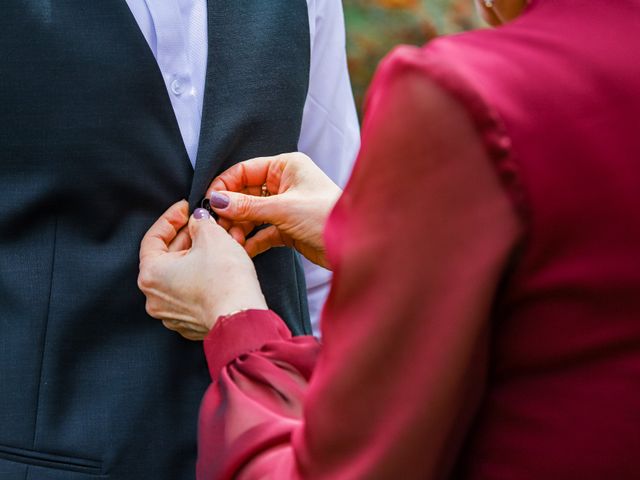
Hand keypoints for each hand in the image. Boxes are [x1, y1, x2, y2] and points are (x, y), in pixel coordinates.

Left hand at [138, 201, 267, 340]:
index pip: (153, 237)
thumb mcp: (212, 236)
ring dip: (198, 257)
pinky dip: (203, 277)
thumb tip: (198, 220)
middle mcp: (155, 297)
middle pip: (168, 257)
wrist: (242, 317)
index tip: (186, 209)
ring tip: (218, 243)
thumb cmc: (225, 280)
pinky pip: (192, 292)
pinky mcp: (190, 322)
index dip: (172, 218)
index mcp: (151, 274)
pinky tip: (220, 266)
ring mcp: (171, 313)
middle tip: (206, 224)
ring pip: (182, 275)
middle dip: (189, 237)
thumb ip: (200, 222)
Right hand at [207, 152, 341, 268]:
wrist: (355, 246)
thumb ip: (247, 206)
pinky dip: (252, 240)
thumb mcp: (283, 209)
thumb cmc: (326, 216)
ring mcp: (286, 206)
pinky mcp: (289, 228)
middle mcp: (285, 183)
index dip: (225, 186)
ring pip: (252, 214)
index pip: (244, 171)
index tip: (210, 203)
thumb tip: (216, 201)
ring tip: (232, 241)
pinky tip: (243, 250)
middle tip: (219, 228)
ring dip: (240, 227)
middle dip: (231, 211)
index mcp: (286, 167)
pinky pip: (263, 231)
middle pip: (245, 193)